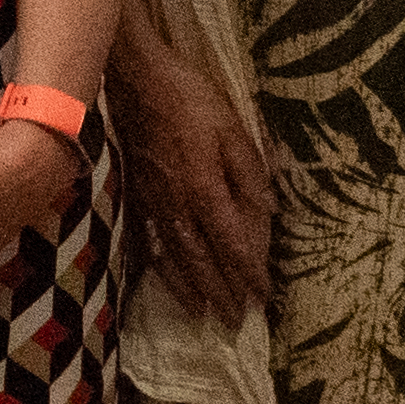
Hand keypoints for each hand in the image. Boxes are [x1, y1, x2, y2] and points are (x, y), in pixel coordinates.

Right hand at [109, 13, 271, 324]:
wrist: (135, 80)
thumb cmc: (190, 100)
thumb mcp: (234, 129)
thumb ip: (251, 175)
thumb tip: (269, 216)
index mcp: (206, 190)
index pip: (233, 244)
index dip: (249, 274)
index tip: (263, 299)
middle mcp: (178, 206)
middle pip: (202, 261)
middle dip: (222, 293)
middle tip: (235, 323)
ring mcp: (152, 203)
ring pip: (174, 257)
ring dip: (191, 289)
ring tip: (204, 313)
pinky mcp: (135, 195)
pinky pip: (148, 241)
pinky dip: (159, 266)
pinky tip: (165, 278)